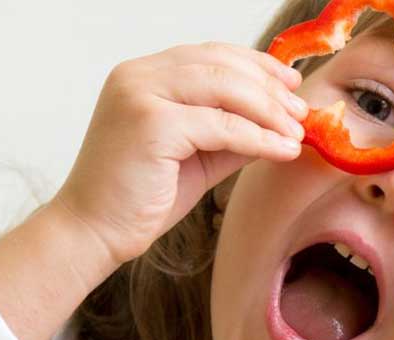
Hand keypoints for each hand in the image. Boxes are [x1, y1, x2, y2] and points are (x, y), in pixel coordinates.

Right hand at [51, 42, 308, 262]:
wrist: (92, 232)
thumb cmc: (139, 197)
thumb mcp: (196, 153)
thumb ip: (231, 130)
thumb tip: (282, 119)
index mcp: (142, 74)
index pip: (211, 54)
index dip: (256, 64)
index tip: (290, 82)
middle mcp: (137, 75)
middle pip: (222, 65)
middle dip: (269, 88)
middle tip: (301, 113)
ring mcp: (141, 95)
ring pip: (225, 89)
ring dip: (269, 111)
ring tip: (296, 133)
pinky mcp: (151, 124)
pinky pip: (222, 125)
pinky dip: (258, 137)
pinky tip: (281, 150)